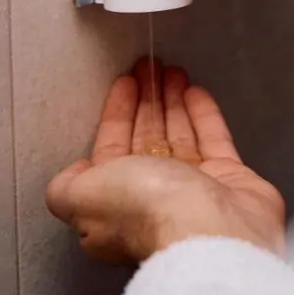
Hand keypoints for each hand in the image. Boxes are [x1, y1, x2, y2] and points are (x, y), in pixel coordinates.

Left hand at [46, 59, 285, 262]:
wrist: (210, 226)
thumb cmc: (146, 209)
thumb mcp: (82, 196)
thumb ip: (65, 186)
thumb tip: (73, 176)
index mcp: (115, 204)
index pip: (112, 150)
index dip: (116, 115)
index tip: (124, 83)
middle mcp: (153, 198)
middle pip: (146, 138)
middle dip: (146, 102)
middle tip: (149, 67)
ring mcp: (193, 189)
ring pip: (179, 135)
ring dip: (172, 101)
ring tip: (172, 71)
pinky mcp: (228, 179)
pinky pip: (213, 139)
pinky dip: (203, 114)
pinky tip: (195, 91)